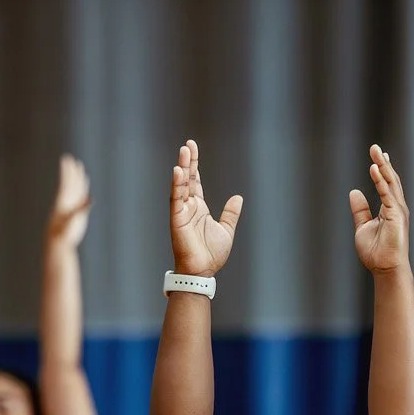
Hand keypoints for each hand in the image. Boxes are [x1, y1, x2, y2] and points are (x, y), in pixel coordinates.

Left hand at [48, 154, 91, 247]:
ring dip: (77, 178)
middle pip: (70, 183)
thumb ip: (82, 209)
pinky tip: (85, 183)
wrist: (59, 242)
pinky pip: (81, 197)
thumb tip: (91, 199)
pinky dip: (83, 189)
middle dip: (71, 171)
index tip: (66, 160)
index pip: (66, 183)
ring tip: (78, 166)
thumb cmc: (64, 233)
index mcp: (64, 201)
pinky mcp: (77, 211)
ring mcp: (72, 206)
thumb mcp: (73, 221)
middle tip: (70, 158)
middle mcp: (67, 201)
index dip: (67, 172)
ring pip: (75, 189)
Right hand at [170, 140, 242, 276]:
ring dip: (182, 167)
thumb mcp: (226, 230)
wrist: (203, 270)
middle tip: (188, 144)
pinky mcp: (176, 218)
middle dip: (188, 161)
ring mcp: (181, 211)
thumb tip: (238, 197)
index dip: (194, 166)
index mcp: (199, 208)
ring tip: (184, 150)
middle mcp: (188, 207)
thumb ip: (230, 214)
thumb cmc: (211, 254)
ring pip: (180, 185)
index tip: (192, 149)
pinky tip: (178, 171)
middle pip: (187, 178)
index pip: (195, 182)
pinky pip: (176, 198)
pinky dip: (176, 184)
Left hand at [349, 144, 409, 273]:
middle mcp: (396, 207)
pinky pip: (387, 194)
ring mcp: (398, 210)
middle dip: (382, 163)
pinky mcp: (396, 215)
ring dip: (382, 166)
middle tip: (375, 147)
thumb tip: (354, 192)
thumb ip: (360, 210)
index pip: (387, 185)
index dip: (383, 169)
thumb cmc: (376, 253)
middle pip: (390, 180)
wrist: (385, 269)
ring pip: (390, 183)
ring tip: (376, 152)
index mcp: (389, 209)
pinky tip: (375, 169)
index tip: (379, 156)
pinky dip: (381, 181)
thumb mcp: (362, 227)